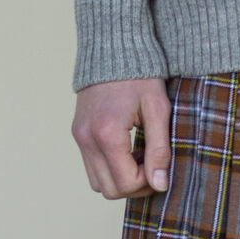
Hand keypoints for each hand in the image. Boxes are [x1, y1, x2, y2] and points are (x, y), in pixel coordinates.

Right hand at [72, 76, 172, 199]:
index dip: (148, 183)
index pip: (126, 183)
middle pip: (109, 190)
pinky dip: (110, 168)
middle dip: (135, 185)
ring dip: (121, 179)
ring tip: (141, 156)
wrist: (114, 48)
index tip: (161, 166)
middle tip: (153, 165)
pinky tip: (128, 150)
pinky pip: (91, 167)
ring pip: (97, 183)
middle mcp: (87, 139)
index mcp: (107, 133)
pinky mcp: (77, 134)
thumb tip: (160, 184)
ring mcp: (79, 137)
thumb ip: (160, 149)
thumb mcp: (158, 110)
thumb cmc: (140, 76)